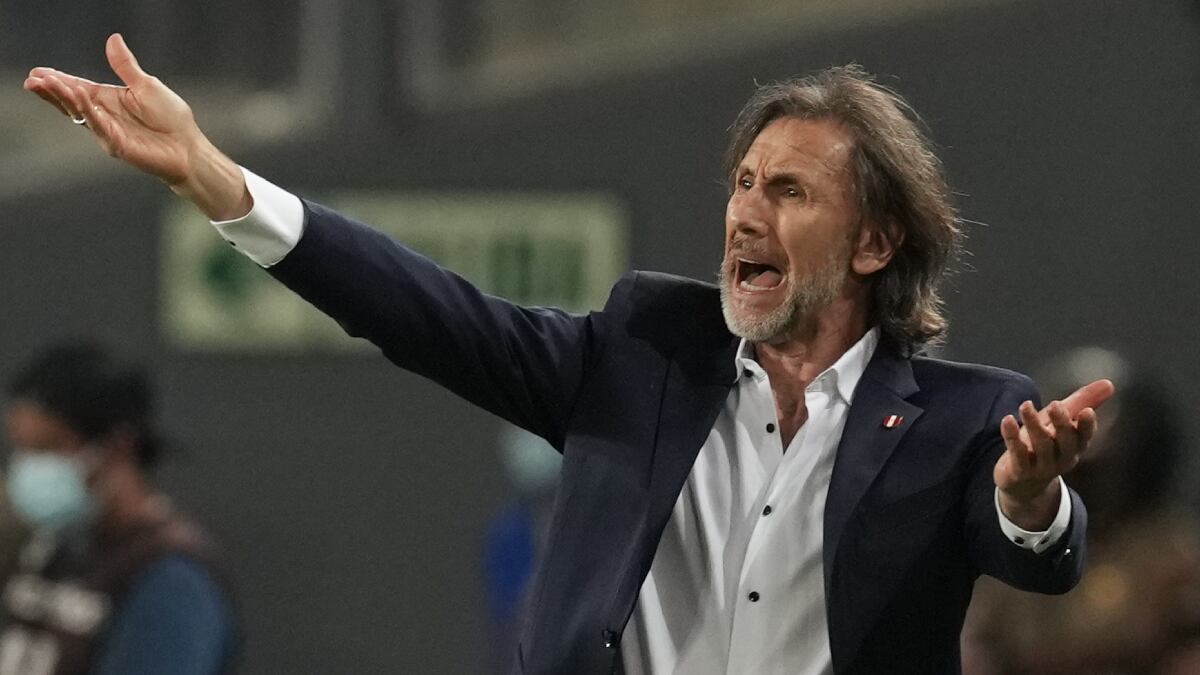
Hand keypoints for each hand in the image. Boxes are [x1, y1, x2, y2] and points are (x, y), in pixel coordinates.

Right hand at [23, 34, 250, 219]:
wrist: (188, 147)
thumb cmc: (170, 118)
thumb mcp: (146, 85)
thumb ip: (126, 66)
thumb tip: (113, 39)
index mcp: (108, 99)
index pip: (78, 88)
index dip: (58, 80)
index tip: (38, 72)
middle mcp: (104, 116)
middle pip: (71, 102)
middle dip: (52, 91)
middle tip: (34, 80)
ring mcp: (108, 132)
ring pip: (80, 114)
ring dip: (65, 99)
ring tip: (49, 85)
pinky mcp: (117, 145)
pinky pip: (100, 127)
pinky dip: (90, 113)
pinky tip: (80, 100)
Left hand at [993, 379, 1114, 529]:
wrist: (1023, 485)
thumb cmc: (1044, 446)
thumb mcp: (1060, 422)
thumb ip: (1082, 402)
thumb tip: (1109, 383)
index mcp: (1075, 446)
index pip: (1084, 436)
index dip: (1087, 425)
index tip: (1087, 411)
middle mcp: (1061, 458)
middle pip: (1065, 442)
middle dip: (1062, 423)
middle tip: (1055, 404)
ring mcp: (1041, 467)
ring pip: (1040, 446)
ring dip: (1033, 424)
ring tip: (1026, 405)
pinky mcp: (1019, 471)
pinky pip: (1017, 455)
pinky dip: (1012, 437)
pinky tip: (1007, 420)